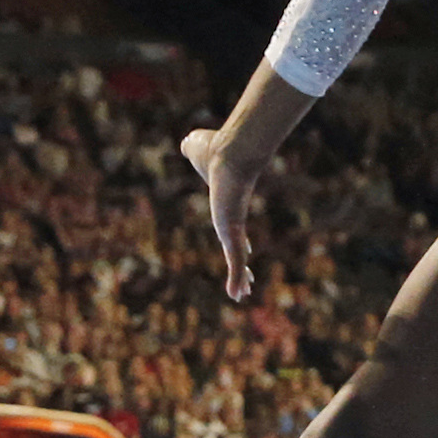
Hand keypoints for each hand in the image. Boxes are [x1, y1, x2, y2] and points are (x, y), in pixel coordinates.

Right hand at [181, 128, 265, 302]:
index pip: (234, 227)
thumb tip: (187, 142)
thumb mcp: (196, 147)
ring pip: (239, 258)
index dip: (238, 240)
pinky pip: (235, 261)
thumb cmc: (215, 149)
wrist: (230, 153)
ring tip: (243, 295)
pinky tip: (237, 294)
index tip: (245, 250)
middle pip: (239, 247)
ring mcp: (234, 228)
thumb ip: (192, 148)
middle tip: (250, 283)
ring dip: (241, 278)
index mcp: (225, 204)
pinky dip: (236, 278)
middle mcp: (232, 218)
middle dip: (243, 266)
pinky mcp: (234, 234)